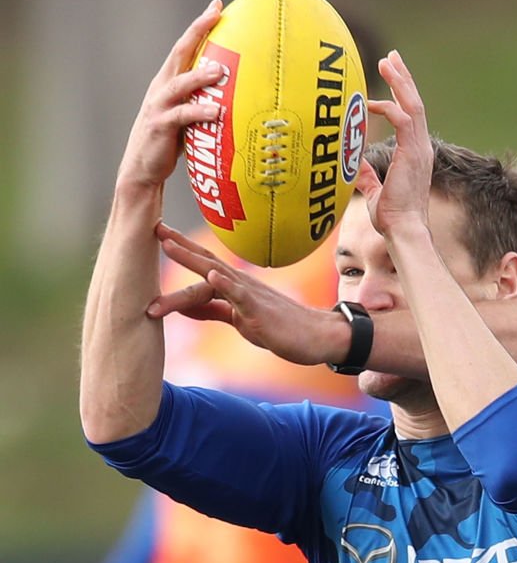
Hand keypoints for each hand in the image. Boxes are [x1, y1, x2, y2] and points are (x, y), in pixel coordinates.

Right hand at [116, 0, 222, 188]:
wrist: (143, 169)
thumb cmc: (171, 141)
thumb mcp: (190, 115)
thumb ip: (207, 99)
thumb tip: (240, 92)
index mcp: (169, 81)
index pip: (185, 47)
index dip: (199, 26)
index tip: (216, 5)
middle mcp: (162, 88)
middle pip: (179, 53)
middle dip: (196, 32)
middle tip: (215, 15)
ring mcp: (159, 106)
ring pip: (180, 83)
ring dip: (200, 75)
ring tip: (220, 70)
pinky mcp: (160, 126)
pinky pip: (182, 116)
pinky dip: (199, 112)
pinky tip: (216, 112)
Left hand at [148, 223, 347, 365]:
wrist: (319, 337)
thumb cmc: (281, 328)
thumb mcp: (239, 319)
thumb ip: (212, 310)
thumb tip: (183, 307)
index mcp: (234, 286)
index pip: (203, 262)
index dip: (180, 247)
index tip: (156, 231)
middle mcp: (241, 284)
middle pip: (205, 259)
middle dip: (178, 244)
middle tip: (152, 226)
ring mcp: (251, 295)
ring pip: (216, 274)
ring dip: (191, 258)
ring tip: (169, 244)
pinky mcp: (261, 311)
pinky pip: (242, 296)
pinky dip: (226, 285)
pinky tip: (212, 275)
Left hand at [358, 50, 433, 237]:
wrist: (403, 230)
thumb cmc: (391, 216)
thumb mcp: (375, 190)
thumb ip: (366, 174)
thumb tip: (353, 162)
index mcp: (415, 153)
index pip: (411, 116)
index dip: (402, 93)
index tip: (391, 76)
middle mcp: (421, 147)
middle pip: (414, 103)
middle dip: (403, 78)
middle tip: (392, 57)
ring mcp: (419, 149)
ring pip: (413, 106)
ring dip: (400, 83)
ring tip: (387, 62)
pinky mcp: (413, 153)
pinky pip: (404, 121)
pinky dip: (390, 108)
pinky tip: (374, 103)